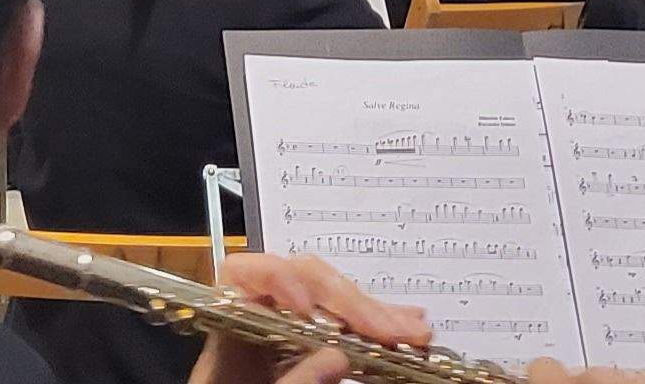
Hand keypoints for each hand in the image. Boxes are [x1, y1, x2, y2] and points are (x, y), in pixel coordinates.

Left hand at [189, 255, 431, 383]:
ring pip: (330, 298)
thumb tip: (339, 359)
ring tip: (414, 331)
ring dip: (374, 312)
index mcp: (229, 322)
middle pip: (303, 281)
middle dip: (353, 303)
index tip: (309, 306)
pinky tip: (406, 324)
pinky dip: (373, 322)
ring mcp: (285, 323)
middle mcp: (256, 313)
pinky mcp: (308, 338)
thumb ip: (295, 381)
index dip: (277, 277)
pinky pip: (341, 320)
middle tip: (393, 332)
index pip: (243, 273)